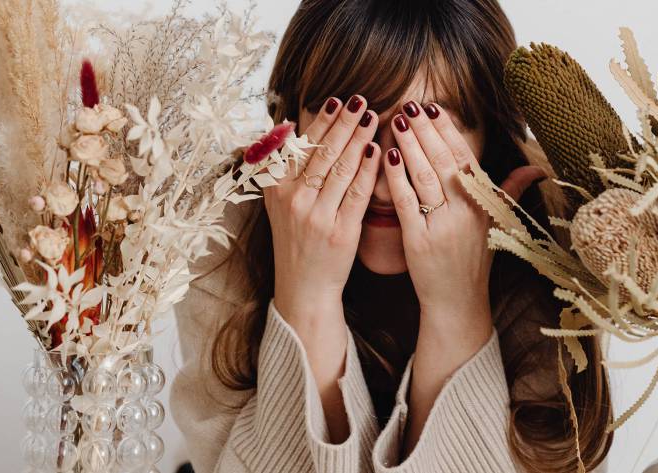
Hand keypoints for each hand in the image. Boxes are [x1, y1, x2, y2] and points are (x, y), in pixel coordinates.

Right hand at [265, 95, 380, 325]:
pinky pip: (357, 193)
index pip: (301, 147)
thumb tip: (287, 128)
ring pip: (340, 168)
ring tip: (373, 116)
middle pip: (322, 153)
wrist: (304, 287)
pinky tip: (380, 151)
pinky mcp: (339, 231)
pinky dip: (368, 170)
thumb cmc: (297, 242)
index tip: (335, 100)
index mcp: (277, 189)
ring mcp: (316, 216)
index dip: (320, 122)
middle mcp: (294, 200)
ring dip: (358, 139)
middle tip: (360, 99)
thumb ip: (283, 170)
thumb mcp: (279, 205)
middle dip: (343, 122)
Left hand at [383, 101, 545, 457]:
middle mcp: (467, 212)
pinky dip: (397, 178)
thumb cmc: (474, 261)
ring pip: (426, 177)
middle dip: (427, 130)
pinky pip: (407, 203)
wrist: (458, 303)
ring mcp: (444, 226)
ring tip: (399, 120)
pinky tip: (387, 156)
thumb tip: (538, 168)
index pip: (466, 158)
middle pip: (445, 161)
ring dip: (412, 146)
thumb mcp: (497, 224)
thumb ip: (509, 190)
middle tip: (411, 104)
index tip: (435, 107)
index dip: (450, 131)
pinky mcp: (420, 241)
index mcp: (484, 204)